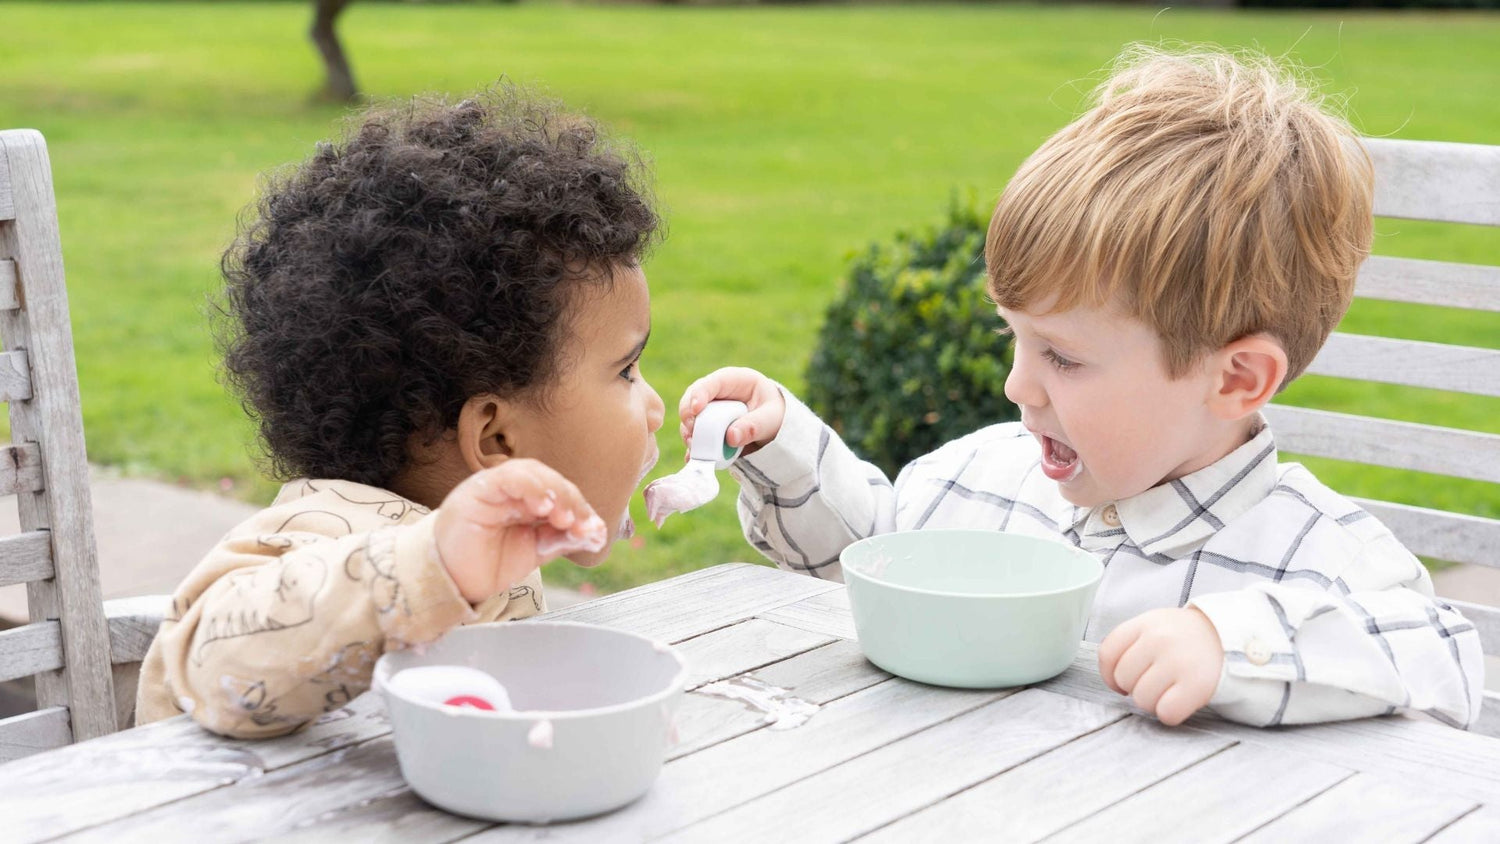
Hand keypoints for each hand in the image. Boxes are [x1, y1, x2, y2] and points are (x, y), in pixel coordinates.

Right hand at [434, 459, 606, 603]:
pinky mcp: (477, 490)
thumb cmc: (486, 563)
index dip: (583, 509)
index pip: (562, 493)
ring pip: (531, 472)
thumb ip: (563, 539)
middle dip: (572, 501)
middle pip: (551, 480)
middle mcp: (513, 489)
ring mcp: (495, 487)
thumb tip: (596, 533)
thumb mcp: (535, 552)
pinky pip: (506, 477)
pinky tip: (541, 506)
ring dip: (554, 492)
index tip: (595, 531)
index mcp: (528, 501)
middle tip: (582, 525)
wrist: (450, 581)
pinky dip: (529, 487)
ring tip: (564, 517)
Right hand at [679, 367, 785, 454]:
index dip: (700, 394)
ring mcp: (709, 411)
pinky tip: (694, 457)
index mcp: (734, 381)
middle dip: (688, 416)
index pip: (713, 382)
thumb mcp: (771, 418)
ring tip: (695, 448)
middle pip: (692, 399)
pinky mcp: (706, 429)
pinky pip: (695, 437)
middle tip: (692, 433)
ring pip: (690, 419)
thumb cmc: (775, 414)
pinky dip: (694, 448)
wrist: (776, 428)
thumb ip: (754, 426)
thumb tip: (731, 437)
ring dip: (689, 433)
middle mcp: (716, 394)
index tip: (696, 410)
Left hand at [1097, 606, 1223, 725]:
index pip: (1107, 654)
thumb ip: (1130, 644)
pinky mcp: (1197, 685)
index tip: (1121, 681)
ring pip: (1142, 700)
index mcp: (1145, 623)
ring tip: (1168, 690)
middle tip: (1155, 681)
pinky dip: (1170, 713)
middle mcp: (1159, 640)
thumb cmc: (1186, 638)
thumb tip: (1112, 679)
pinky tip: (1179, 701)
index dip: (1109, 674)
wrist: (1230, 639)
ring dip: (1153, 702)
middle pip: (1123, 679)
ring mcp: (1178, 662)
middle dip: (1135, 686)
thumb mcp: (1156, 625)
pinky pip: (1166, 713)